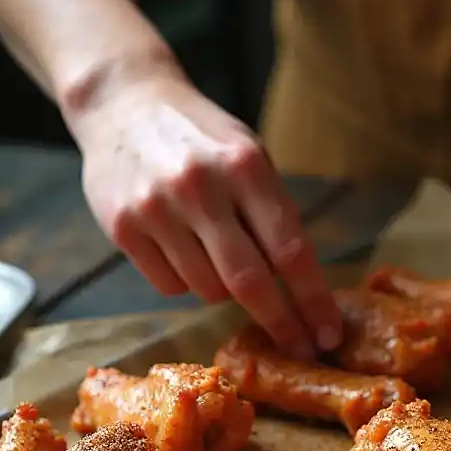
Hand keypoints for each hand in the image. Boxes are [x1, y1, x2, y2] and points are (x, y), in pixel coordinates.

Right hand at [72, 72, 340, 359]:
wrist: (121, 102)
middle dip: (282, 323)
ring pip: (209, 290)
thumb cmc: (201, 139)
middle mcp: (201, 187)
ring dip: (225, 290)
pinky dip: (186, 281)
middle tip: (302, 348)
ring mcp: (157, 209)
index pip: (290, 250)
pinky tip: (181, 247)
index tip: (329, 333)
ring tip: (217, 254)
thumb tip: (305, 287)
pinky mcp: (123, 229)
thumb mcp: (248, 155)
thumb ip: (274, 213)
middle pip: (250, 282)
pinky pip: (170, 287)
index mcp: (245, 166)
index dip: (313, 300)